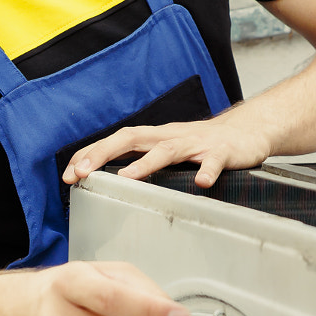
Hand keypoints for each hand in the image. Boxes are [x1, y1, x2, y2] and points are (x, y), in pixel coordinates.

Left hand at [62, 111, 273, 189]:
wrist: (248, 130)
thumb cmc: (203, 144)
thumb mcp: (169, 150)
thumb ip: (145, 161)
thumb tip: (112, 181)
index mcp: (155, 138)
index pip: (115, 141)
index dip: (90, 154)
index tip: (67, 175)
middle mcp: (170, 136)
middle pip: (131, 139)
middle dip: (102, 154)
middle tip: (80, 173)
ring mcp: (196, 143)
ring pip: (167, 150)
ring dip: (146, 164)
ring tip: (128, 179)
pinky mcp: (221, 153)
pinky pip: (213, 162)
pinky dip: (207, 172)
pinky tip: (202, 184)